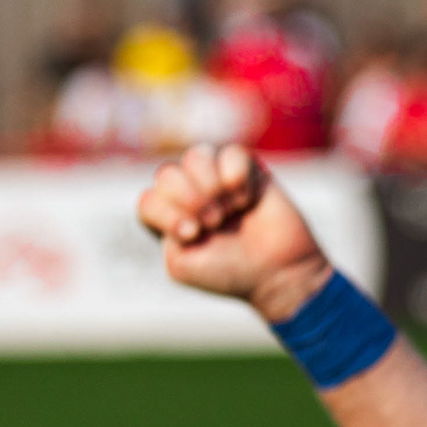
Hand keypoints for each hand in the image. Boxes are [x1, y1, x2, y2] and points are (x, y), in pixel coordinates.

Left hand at [137, 143, 330, 321]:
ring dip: (210, 184)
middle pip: (167, 174)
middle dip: (189, 198)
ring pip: (196, 156)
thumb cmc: (230, 273)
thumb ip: (164, 231)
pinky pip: (232, 153)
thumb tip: (181, 194)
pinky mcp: (248, 171)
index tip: (193, 234)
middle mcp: (189, 196)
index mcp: (169, 220)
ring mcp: (217, 181)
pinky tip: (247, 199)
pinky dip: (237, 175)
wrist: (279, 273)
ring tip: (230, 207)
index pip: (148, 200)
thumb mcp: (181, 266)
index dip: (166, 213)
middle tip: (214, 222)